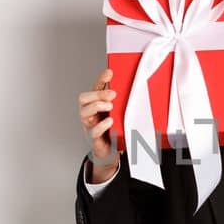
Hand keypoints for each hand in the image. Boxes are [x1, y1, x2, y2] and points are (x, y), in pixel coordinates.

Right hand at [78, 68, 119, 182]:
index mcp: (96, 104)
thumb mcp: (120, 113)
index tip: (110, 72)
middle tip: (113, 94)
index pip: (94, 88)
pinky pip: (93, 131)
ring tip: (110, 106)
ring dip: (97, 106)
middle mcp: (90, 113)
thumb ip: (124, 103)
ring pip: (84, 112)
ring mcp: (89, 126)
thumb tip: (140, 90)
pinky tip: (110, 121)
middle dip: (98, 94)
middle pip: (83, 98)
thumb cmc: (115, 128)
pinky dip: (101, 125)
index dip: (100, 79)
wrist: (111, 151)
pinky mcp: (94, 139)